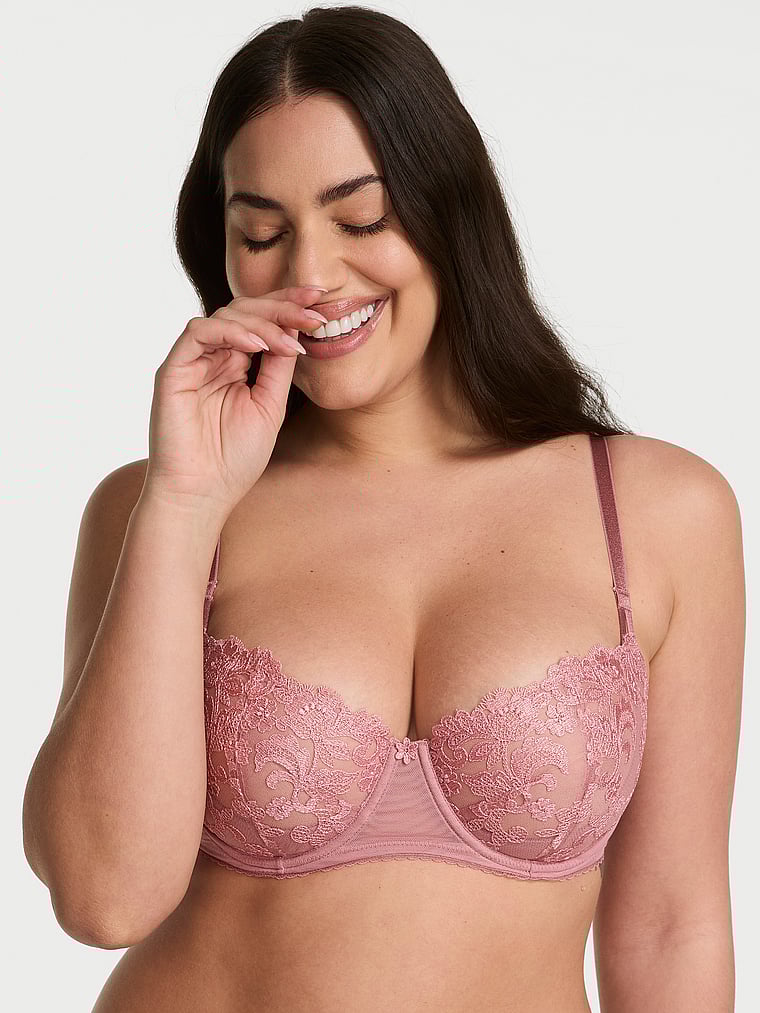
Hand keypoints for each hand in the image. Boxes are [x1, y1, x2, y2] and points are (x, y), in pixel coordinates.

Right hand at [143, 286, 326, 517]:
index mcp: (235, 364)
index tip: (321, 301)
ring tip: (290, 339)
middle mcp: (213, 357)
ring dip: (263, 321)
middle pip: (246, 311)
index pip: (262, 322)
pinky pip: (199, 332)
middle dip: (283, 307)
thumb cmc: (233, 459)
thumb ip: (279, 368)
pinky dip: (231, 332)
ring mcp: (193, 361)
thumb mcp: (270, 406)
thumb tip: (296, 330)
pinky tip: (258, 344)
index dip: (289, 306)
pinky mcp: (173, 369)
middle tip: (314, 313)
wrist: (202, 494)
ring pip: (225, 315)